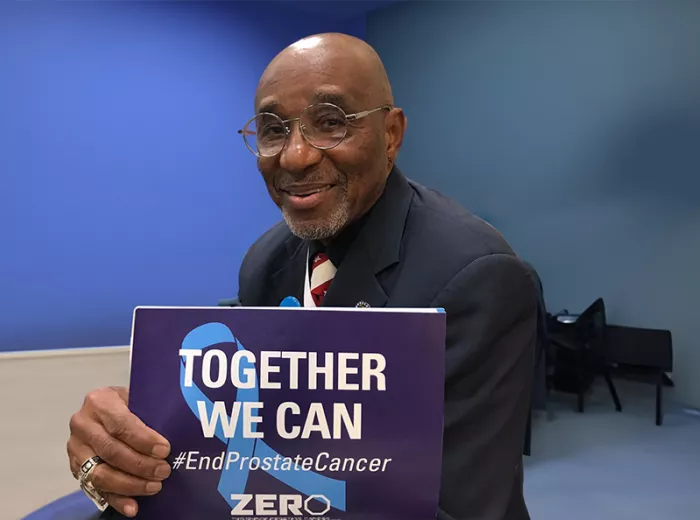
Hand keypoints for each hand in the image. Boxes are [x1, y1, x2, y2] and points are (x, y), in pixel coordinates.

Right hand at [67, 386, 171, 516]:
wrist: (105, 410)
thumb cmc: (127, 404)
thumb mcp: (136, 398)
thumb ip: (148, 412)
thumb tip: (175, 432)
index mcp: (98, 401)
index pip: (121, 424)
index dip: (143, 440)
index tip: (164, 450)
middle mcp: (82, 424)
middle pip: (111, 451)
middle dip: (140, 465)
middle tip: (164, 471)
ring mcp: (75, 448)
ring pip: (100, 473)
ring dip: (130, 484)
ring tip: (154, 486)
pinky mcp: (75, 468)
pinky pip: (96, 489)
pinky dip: (116, 500)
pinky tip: (133, 506)